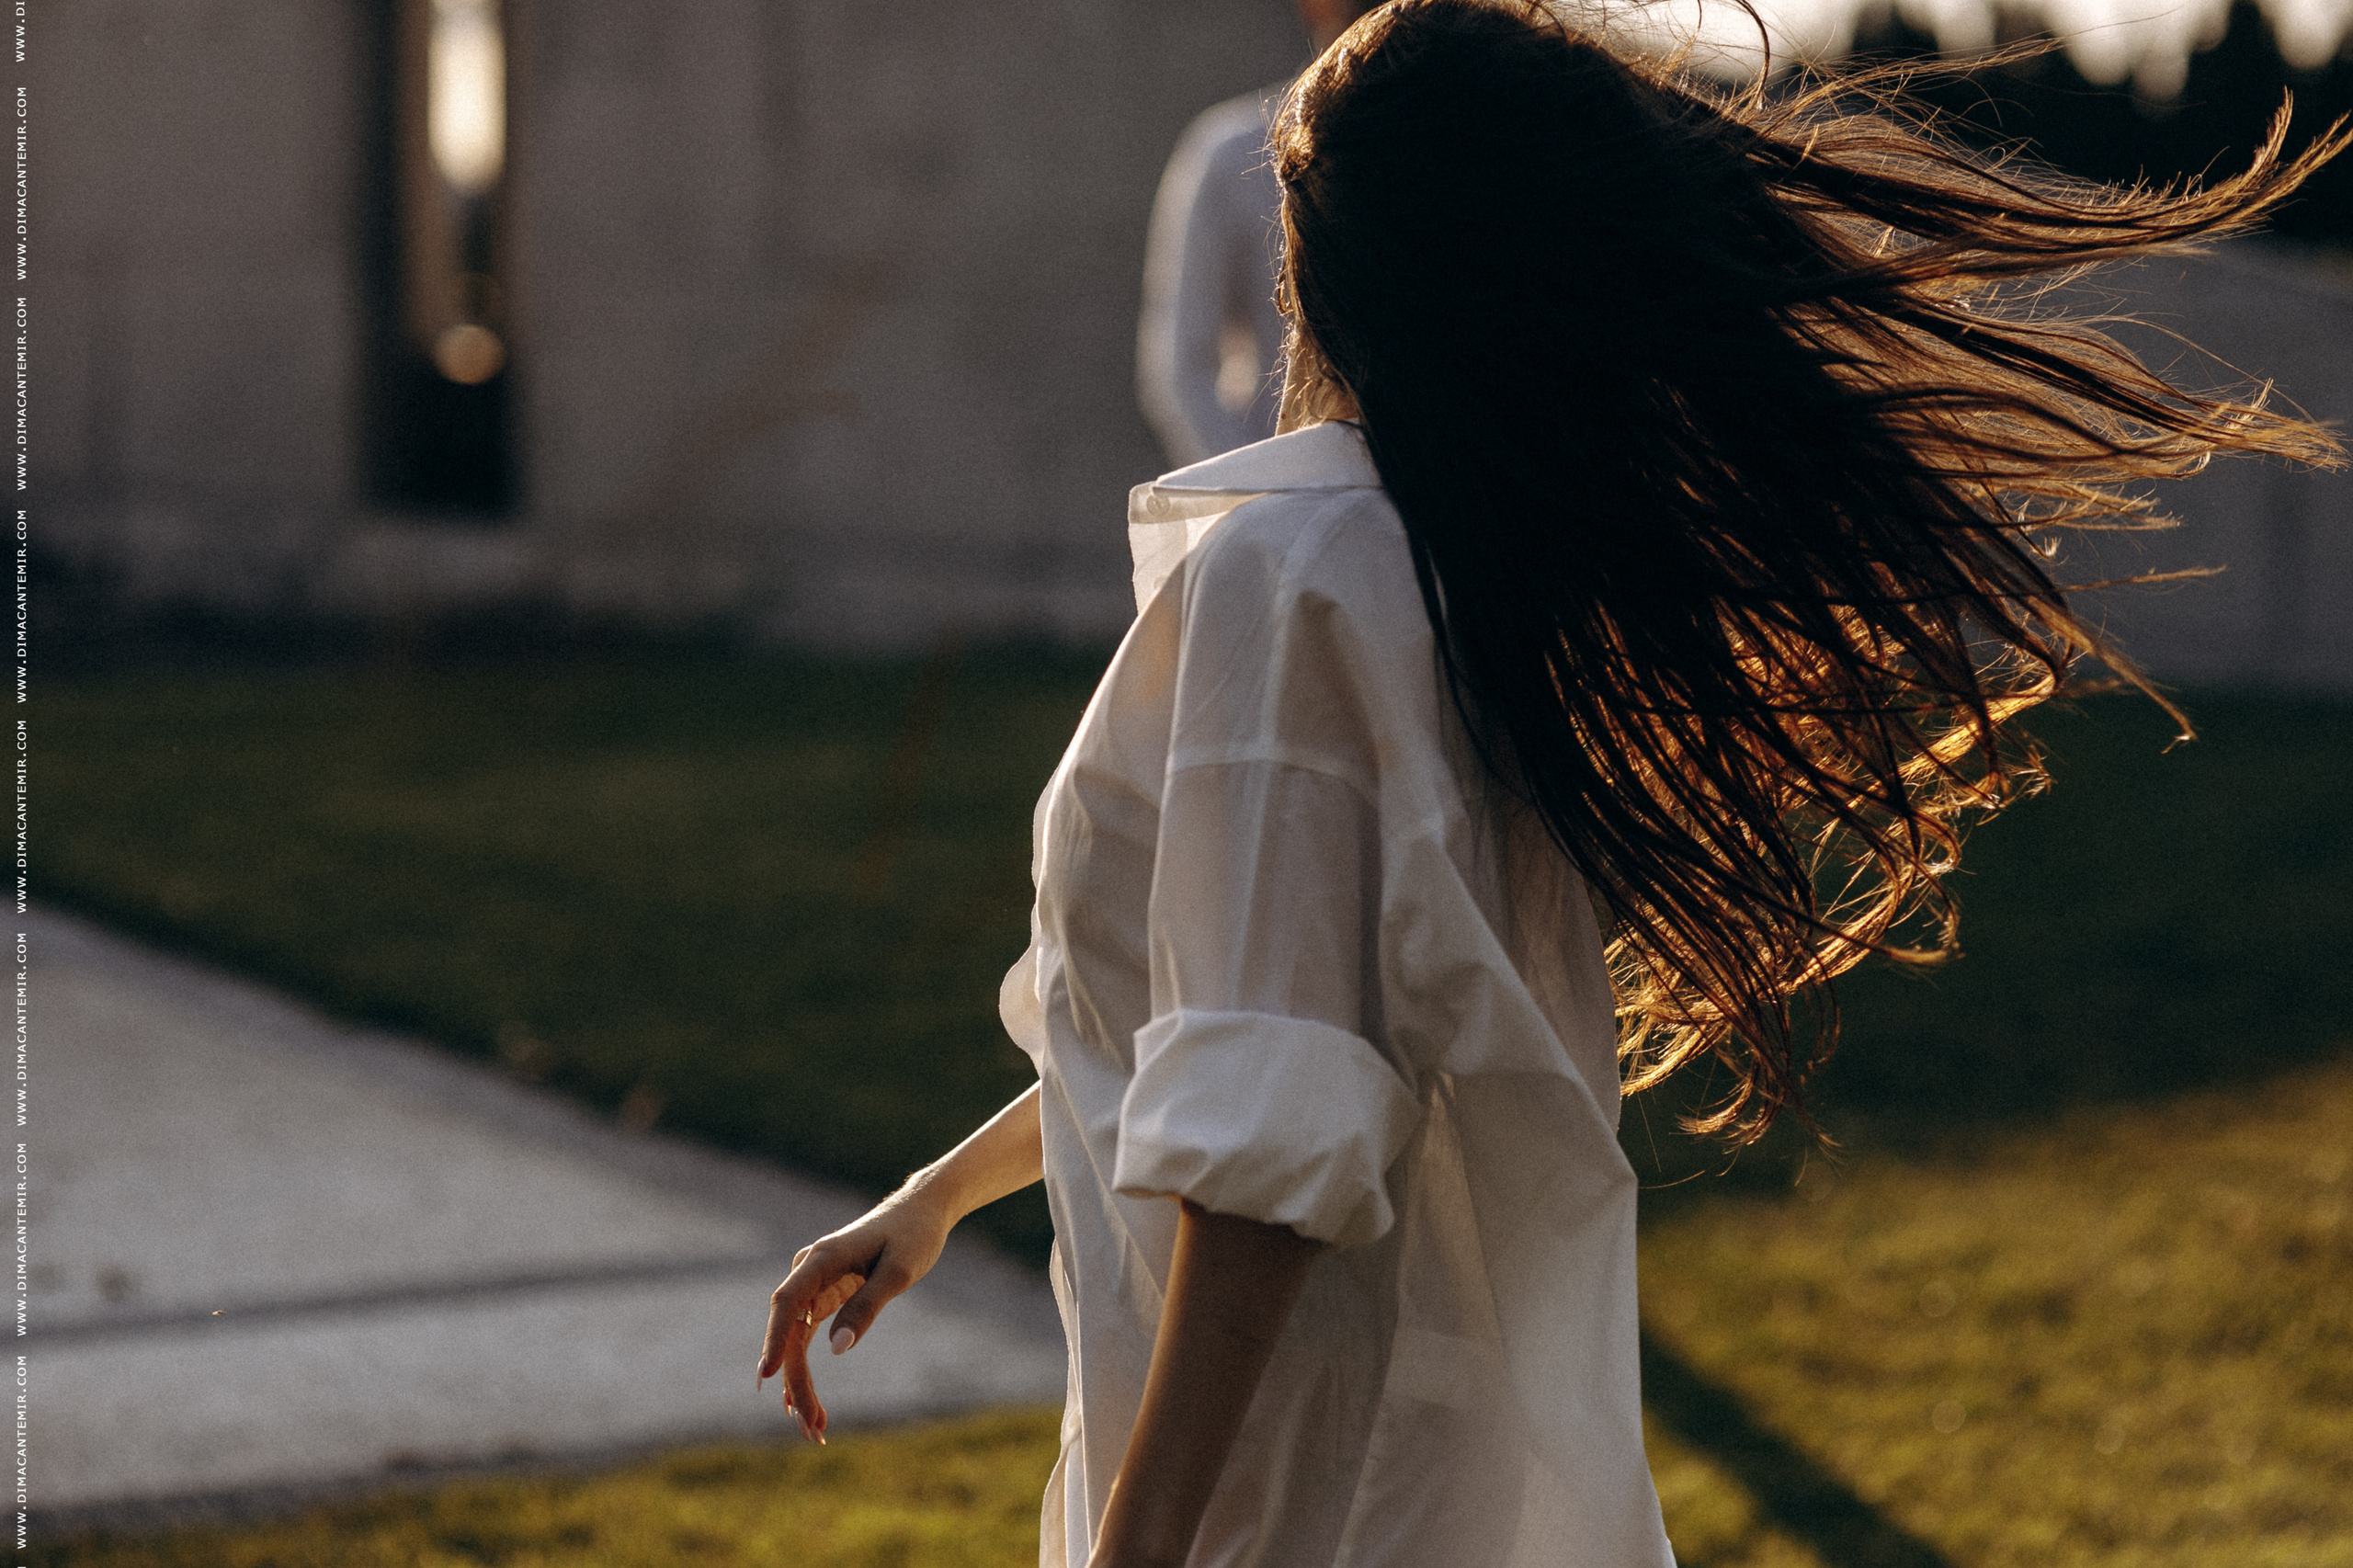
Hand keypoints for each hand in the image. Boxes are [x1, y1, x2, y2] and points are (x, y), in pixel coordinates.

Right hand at [758, 1184, 955, 1442]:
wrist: (920, 1211)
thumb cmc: (913, 1236)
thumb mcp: (898, 1272)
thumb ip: (867, 1307)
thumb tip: (836, 1350)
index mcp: (822, 1258)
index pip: (787, 1302)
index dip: (774, 1340)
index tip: (766, 1376)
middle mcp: (808, 1270)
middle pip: (790, 1331)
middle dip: (795, 1381)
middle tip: (811, 1425)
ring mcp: (812, 1284)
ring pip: (794, 1340)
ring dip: (799, 1383)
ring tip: (813, 1428)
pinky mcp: (822, 1295)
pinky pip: (805, 1336)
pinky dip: (805, 1368)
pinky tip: (804, 1404)